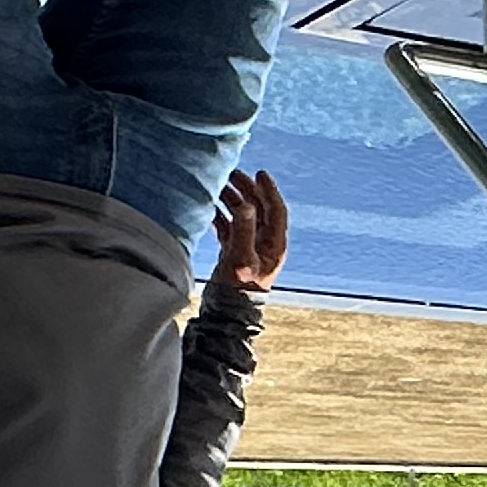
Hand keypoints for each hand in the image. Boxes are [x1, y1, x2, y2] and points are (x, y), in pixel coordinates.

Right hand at [209, 168, 289, 291]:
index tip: (260, 173)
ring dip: (233, 201)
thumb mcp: (241, 258)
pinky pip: (230, 229)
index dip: (269, 190)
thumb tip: (247, 204)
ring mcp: (249, 249)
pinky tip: (210, 208)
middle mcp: (264, 245)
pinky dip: (222, 217)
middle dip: (248, 191)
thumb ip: (244, 231)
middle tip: (233, 174)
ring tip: (219, 186)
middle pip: (260, 210)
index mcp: (274, 245)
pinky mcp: (234, 254)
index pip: (276, 210)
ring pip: (244, 218)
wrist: (226, 314)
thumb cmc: (238, 289)